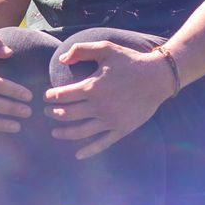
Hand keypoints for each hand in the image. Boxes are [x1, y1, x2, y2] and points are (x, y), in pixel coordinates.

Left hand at [43, 41, 172, 158]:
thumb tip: (62, 59)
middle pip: (67, 114)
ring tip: (54, 132)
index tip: (46, 96)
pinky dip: (88, 151)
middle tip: (47, 112)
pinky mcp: (122, 129)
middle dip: (53, 113)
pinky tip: (78, 155)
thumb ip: (81, 50)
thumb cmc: (130, 61)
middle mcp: (99, 106)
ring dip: (64, 133)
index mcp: (92, 87)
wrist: (158, 77)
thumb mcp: (106, 48)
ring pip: (80, 132)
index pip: (63, 95)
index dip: (50, 96)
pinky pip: (102, 144)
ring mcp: (111, 120)